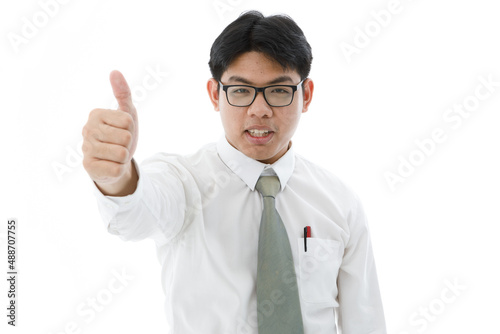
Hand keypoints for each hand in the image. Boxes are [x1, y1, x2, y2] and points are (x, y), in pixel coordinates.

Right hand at [82, 70, 138, 192]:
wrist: (114, 161)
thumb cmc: (120, 134)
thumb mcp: (127, 113)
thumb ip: (123, 93)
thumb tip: (115, 71)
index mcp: (96, 114)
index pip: (128, 121)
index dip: (131, 128)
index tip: (123, 130)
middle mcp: (87, 130)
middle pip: (126, 137)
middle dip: (128, 143)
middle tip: (120, 145)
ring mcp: (86, 149)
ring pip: (122, 153)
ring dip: (123, 157)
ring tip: (115, 155)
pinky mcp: (88, 167)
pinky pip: (116, 169)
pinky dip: (118, 169)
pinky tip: (110, 165)